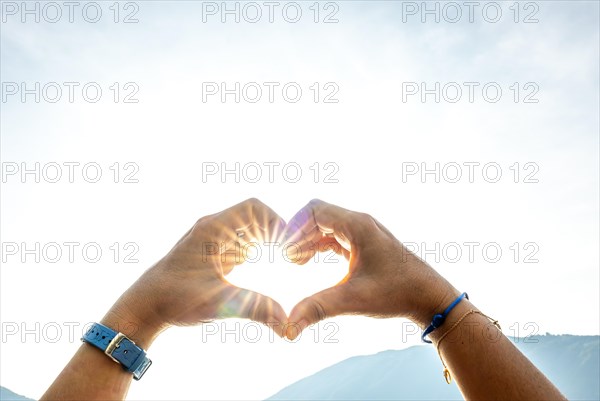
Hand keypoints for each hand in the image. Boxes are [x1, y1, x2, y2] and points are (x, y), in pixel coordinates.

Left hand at [103, 198, 288, 342]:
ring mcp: (213, 239)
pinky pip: (242, 240)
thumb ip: (256, 309)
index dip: (276, 221)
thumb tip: (288, 325)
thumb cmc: (175, 300)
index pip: (253, 208)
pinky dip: (258, 248)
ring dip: (268, 239)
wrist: (146, 306)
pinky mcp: (214, 252)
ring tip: (286, 258)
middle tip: (294, 252)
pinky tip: (268, 264)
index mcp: (213, 230)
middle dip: (276, 231)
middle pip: (255, 216)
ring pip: (249, 227)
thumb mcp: (219, 304)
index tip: (289, 244)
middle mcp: (213, 229)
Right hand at [282, 199, 459, 338]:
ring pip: (324, 224)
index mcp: (357, 226)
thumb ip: (318, 308)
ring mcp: (362, 232)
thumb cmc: (397, 293)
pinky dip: (318, 244)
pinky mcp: (364, 243)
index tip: (286, 254)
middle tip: (289, 259)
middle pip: (317, 214)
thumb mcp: (354, 300)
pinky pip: (333, 234)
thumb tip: (287, 327)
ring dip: (307, 239)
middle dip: (298, 233)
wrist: (429, 297)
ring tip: (297, 262)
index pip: (313, 210)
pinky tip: (309, 261)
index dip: (294, 229)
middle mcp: (359, 223)